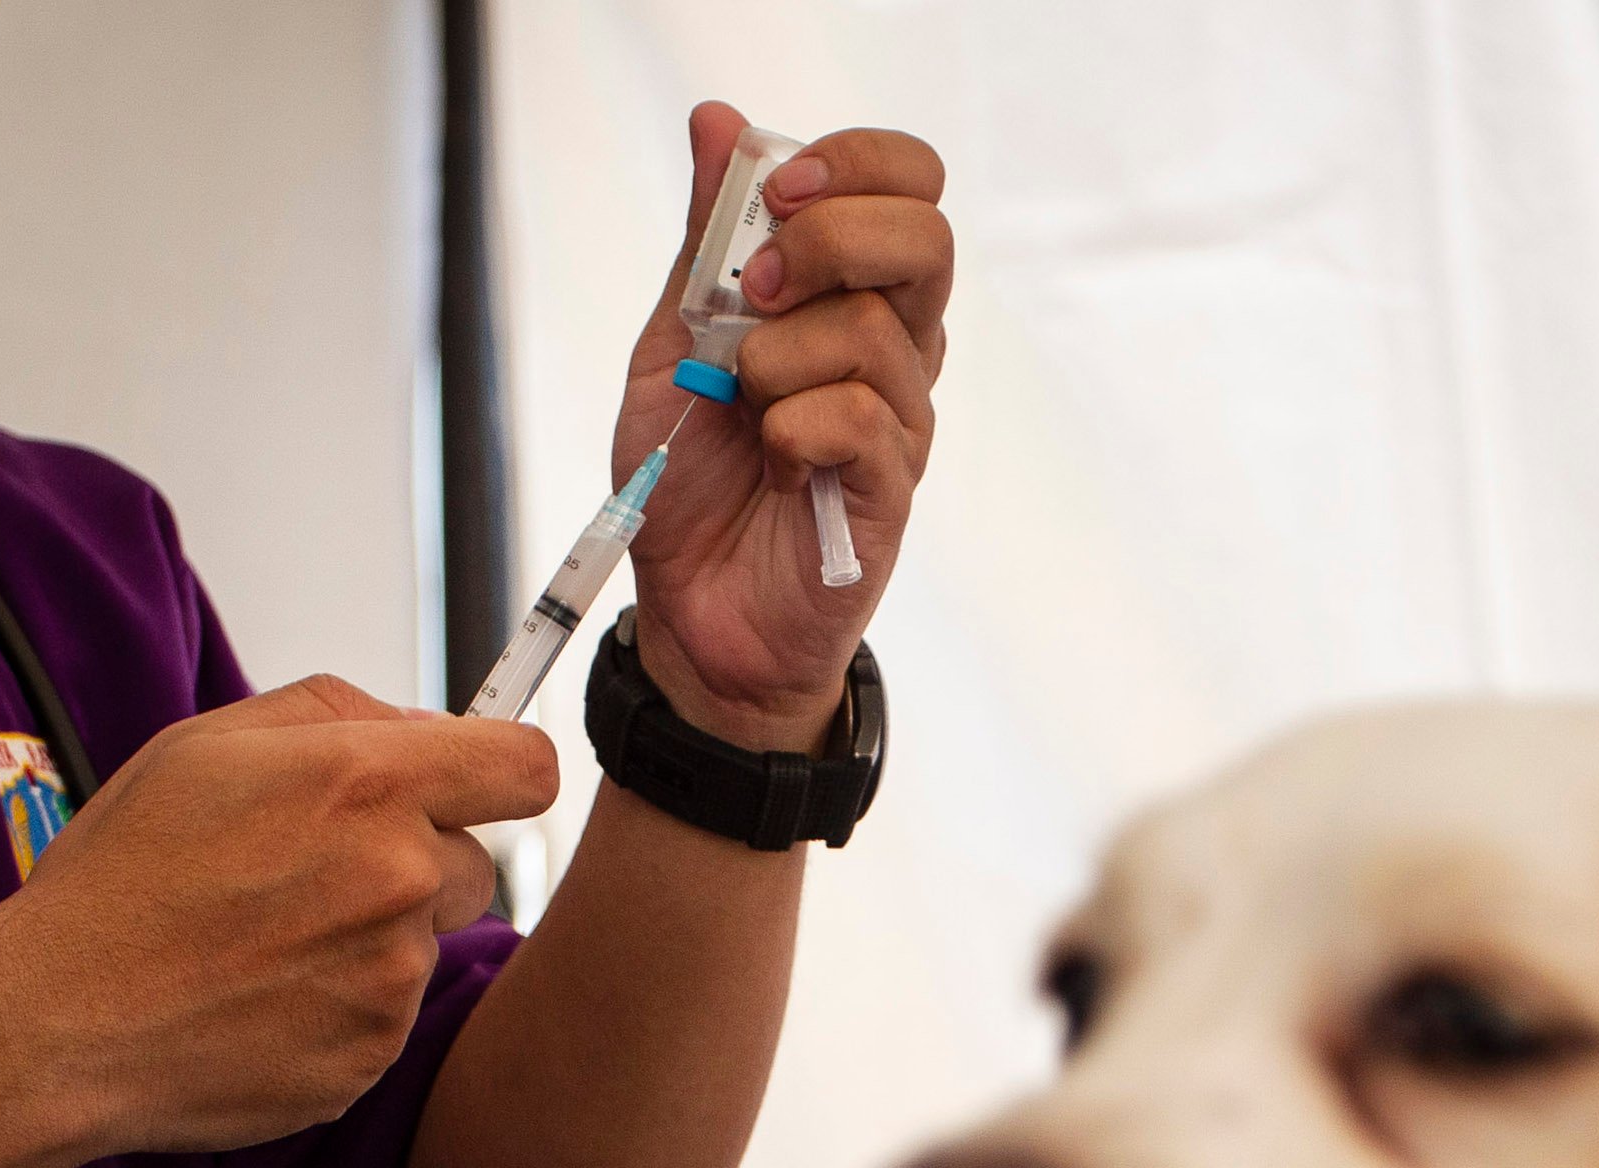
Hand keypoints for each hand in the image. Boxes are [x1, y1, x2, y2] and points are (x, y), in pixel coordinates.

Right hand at [0, 675, 553, 1156]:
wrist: (61, 1018)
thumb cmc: (126, 875)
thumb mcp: (209, 744)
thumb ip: (338, 712)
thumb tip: (431, 727)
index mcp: (366, 783)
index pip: (527, 767)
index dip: (502, 774)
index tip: (475, 789)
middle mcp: (398, 878)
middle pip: (478, 864)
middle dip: (416, 864)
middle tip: (310, 879)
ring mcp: (392, 978)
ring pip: (426, 944)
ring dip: (371, 941)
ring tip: (263, 945)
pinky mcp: (373, 1055)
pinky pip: (389, 1018)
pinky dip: (341, 1009)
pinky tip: (260, 999)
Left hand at [618, 103, 950, 749]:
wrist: (692, 613)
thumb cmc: (693, 480)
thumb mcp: (674, 340)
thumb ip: (705, 242)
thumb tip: (718, 122)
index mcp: (850, 297)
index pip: (909, 187)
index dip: (855, 165)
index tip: (779, 189)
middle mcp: (895, 351)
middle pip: (925, 239)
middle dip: (828, 240)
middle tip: (756, 289)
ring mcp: (901, 422)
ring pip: (875, 330)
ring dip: (778, 357)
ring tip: (741, 404)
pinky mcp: (891, 491)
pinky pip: (860, 419)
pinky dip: (791, 428)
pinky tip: (771, 462)